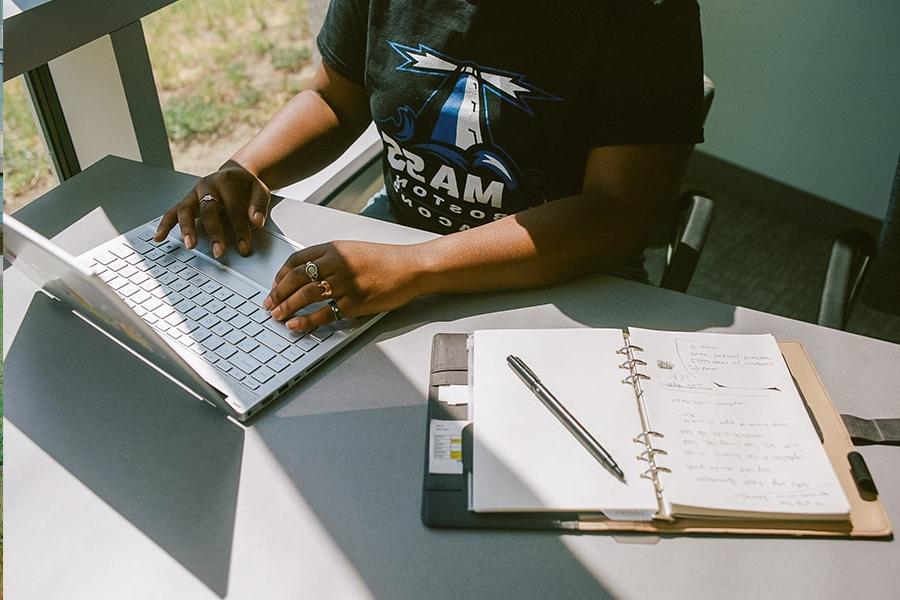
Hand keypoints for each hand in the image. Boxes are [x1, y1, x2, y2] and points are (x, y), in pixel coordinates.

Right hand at [154, 160, 270, 256]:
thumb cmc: (246, 186)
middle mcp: (207, 185)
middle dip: (214, 232)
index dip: (240, 229)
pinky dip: (164, 225)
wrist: (235, 174)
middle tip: (218, 251)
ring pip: (186, 210)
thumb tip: (257, 222)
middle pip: (208, 209)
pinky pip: (171, 212)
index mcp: (226, 181)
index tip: (244, 247)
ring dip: (187, 229)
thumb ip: (258, 206)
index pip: (233, 208)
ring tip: (190, 245)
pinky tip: (159, 238)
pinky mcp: (186, 201)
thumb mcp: (259, 191)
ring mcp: (194, 193)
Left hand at [264, 240, 425, 330]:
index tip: (274, 286)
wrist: (411, 268)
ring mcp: (346, 283)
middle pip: (296, 278)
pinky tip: (296, 325)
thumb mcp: (355, 250)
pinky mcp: (355, 302)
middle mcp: (337, 264)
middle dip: (277, 293)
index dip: (281, 276)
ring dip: (287, 307)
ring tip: (277, 316)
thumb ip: (332, 259)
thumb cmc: (386, 261)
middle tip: (269, 304)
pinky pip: (324, 313)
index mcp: (335, 249)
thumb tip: (309, 275)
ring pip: (306, 295)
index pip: (297, 260)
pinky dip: (307, 321)